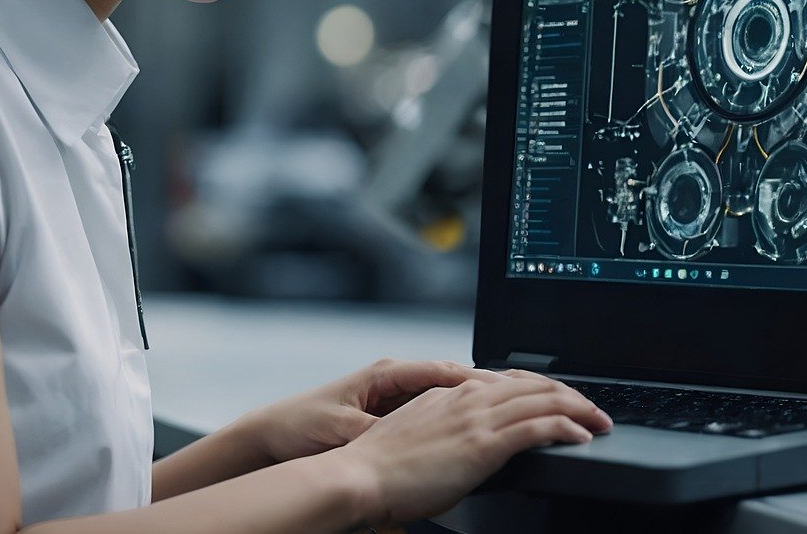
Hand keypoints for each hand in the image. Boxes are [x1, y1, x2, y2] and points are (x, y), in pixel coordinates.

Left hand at [232, 357, 507, 464]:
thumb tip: (406, 435)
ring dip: (479, 400)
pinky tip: (476, 427)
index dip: (481, 379)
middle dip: (493, 386)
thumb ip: (377, 429)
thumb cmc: (303, 425)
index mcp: (386, 374)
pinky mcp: (389, 410)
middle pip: (455, 378)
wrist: (274, 434)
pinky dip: (458, 414)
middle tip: (532, 394)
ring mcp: (393, 393)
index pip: (444, 371)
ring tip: (517, 409)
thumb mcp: (343, 428)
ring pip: (448, 393)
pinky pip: (434, 408)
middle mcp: (394, 378)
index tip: (511, 387)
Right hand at [329, 369, 612, 524]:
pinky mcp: (483, 444)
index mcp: (452, 393)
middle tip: (594, 409)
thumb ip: (443, 427)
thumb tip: (460, 439)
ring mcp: (477, 419)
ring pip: (544, 401)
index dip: (543, 387)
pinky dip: (567, 428)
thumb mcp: (416, 433)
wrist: (361, 476)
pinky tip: (581, 436)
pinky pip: (538, 428)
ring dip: (580, 408)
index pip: (510, 380)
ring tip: (599, 421)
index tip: (562, 397)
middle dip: (572, 395)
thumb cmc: (380, 465)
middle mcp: (468, 398)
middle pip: (535, 385)